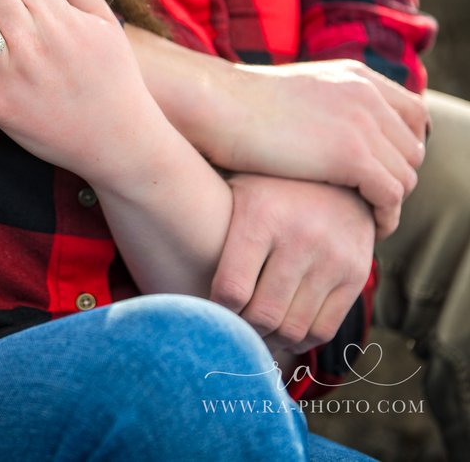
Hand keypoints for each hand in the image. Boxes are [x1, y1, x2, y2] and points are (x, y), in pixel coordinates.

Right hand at [209, 59, 427, 238]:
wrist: (213, 105)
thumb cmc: (234, 106)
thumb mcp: (293, 93)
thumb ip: (321, 104)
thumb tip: (320, 129)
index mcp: (356, 76)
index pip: (412, 114)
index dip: (403, 147)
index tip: (382, 171)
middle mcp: (367, 95)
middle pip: (412, 148)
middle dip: (396, 178)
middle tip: (372, 203)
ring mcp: (362, 124)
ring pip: (405, 175)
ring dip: (392, 202)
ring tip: (370, 221)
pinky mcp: (350, 155)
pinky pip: (390, 195)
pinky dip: (385, 216)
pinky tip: (369, 229)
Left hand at [211, 173, 374, 353]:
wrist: (334, 169)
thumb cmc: (263, 185)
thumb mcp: (231, 187)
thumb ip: (203, 218)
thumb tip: (152, 252)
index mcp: (261, 217)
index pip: (232, 291)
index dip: (215, 313)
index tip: (205, 313)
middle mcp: (301, 238)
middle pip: (264, 315)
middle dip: (241, 332)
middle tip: (227, 333)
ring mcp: (334, 258)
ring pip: (294, 328)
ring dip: (268, 341)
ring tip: (251, 335)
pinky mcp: (357, 274)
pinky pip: (324, 328)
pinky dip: (298, 341)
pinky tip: (280, 333)